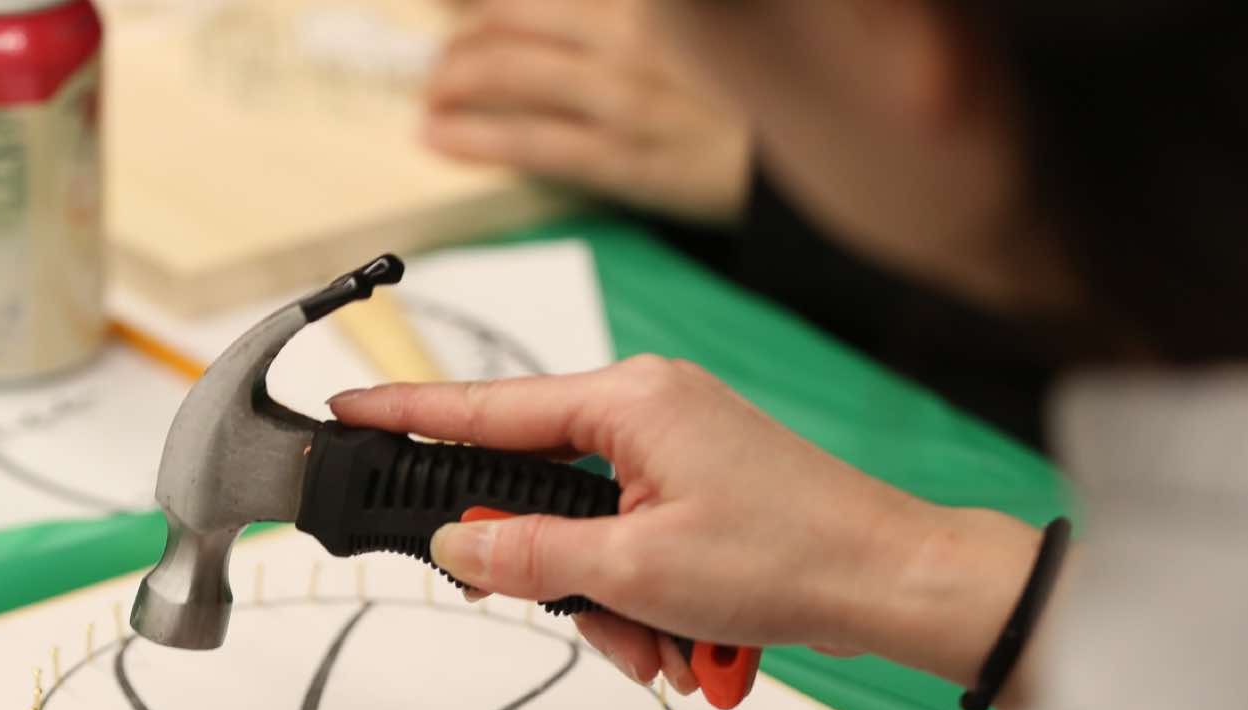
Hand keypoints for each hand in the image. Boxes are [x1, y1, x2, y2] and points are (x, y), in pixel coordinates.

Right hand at [330, 358, 1040, 694]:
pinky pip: (627, 548)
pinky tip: (683, 641)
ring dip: (610, 607)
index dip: (409, 415)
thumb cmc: (794, 556)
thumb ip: (529, 554)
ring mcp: (674, 450)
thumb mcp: (636, 569)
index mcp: (627, 401)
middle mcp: (647, 410)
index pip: (486, 408)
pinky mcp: (696, 490)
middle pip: (535, 492)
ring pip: (582, 536)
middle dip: (554, 576)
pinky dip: (643, 604)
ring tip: (663, 647)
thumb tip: (456, 542)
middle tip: (586, 617)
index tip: (349, 411)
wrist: (895, 582)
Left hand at [423, 0, 751, 223]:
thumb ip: (626, 16)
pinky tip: (439, 136)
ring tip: (432, 93)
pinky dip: (471, 136)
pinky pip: (528, 141)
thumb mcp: (691, 29)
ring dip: (451, 80)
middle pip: (508, 15)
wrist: (815, 148)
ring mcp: (622, 92)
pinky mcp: (622, 155)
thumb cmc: (755, 90)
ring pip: (505, 70)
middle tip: (440, 53)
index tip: (446, 4)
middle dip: (460, 34)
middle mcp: (631, 27)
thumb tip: (568, 24)